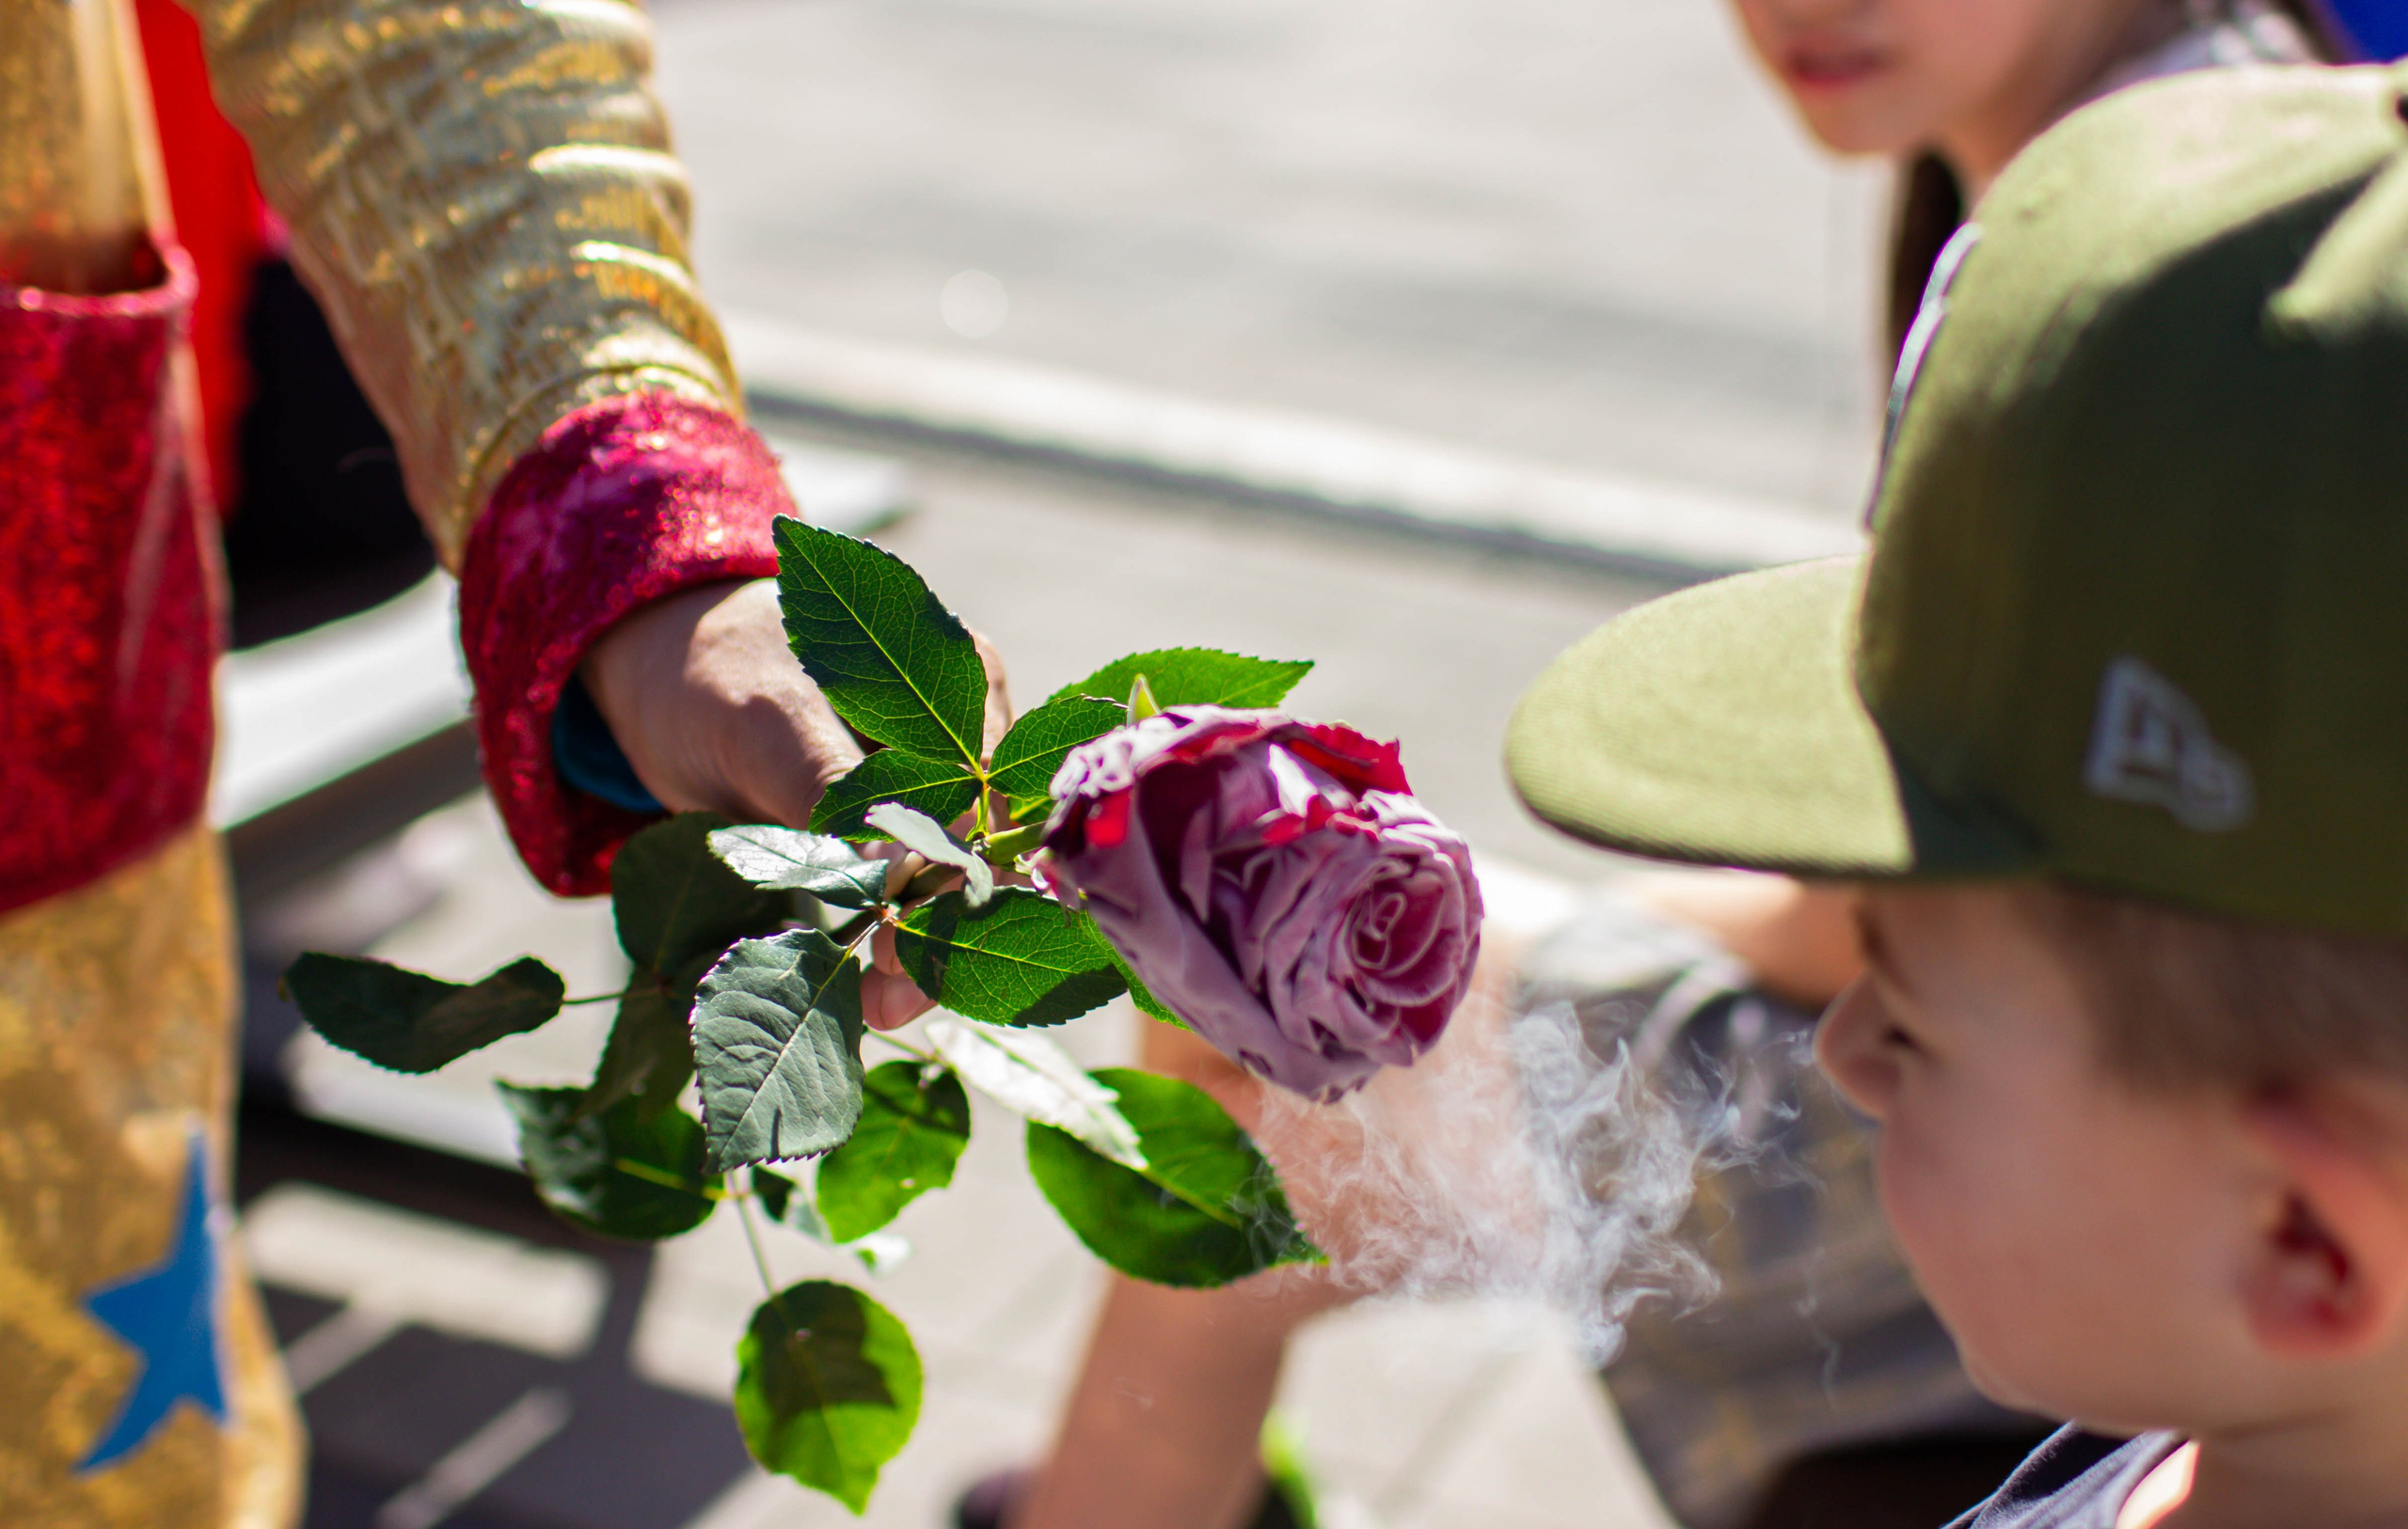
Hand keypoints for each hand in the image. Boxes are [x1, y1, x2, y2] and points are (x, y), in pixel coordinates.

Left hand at [581, 577, 1013, 1027]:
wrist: (667, 668)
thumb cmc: (716, 672)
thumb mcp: (765, 724)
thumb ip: (833, 791)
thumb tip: (899, 881)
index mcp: (963, 682)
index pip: (988, 799)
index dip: (955, 885)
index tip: (895, 952)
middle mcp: (974, 736)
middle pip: (990, 854)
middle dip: (948, 936)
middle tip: (885, 1005)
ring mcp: (946, 785)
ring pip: (965, 885)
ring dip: (930, 952)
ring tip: (877, 1009)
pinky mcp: (907, 828)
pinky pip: (926, 890)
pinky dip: (907, 940)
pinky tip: (876, 988)